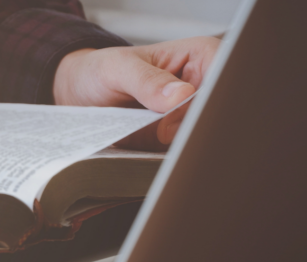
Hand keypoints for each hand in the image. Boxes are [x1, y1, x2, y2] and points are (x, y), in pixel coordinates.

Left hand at [52, 37, 219, 150]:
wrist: (82, 96)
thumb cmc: (101, 72)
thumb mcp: (117, 69)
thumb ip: (146, 81)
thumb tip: (180, 96)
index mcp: (200, 58)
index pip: (224, 80)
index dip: (208, 101)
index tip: (180, 116)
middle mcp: (203, 88)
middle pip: (218, 116)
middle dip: (195, 129)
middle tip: (162, 135)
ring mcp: (192, 118)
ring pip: (203, 139)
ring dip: (183, 147)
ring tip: (153, 143)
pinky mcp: (178, 142)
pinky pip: (183, 154)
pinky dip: (171, 158)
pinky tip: (152, 153)